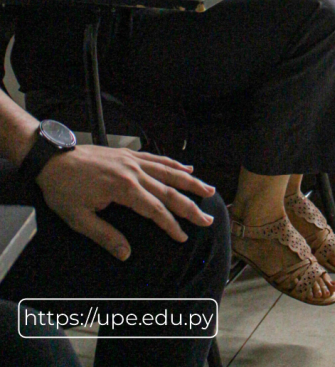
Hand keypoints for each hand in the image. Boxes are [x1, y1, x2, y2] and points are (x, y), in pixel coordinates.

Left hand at [36, 146, 215, 260]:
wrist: (52, 159)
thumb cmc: (63, 190)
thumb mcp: (79, 219)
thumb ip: (105, 236)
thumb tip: (126, 254)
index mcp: (123, 189)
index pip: (155, 210)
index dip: (171, 225)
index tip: (183, 236)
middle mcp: (133, 172)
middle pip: (169, 190)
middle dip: (190, 206)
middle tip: (207, 218)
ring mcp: (133, 160)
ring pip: (169, 171)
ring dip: (190, 181)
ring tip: (209, 190)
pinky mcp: (129, 154)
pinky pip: (157, 158)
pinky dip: (174, 163)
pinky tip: (187, 167)